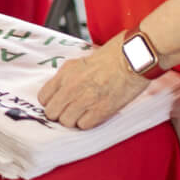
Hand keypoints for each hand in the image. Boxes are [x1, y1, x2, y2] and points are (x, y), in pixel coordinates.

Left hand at [36, 37, 152, 129]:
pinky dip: (88, 123)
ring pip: (66, 121)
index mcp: (66, 72)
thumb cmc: (115, 54)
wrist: (135, 57)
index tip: (59, 103)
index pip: (44, 97)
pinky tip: (95, 114)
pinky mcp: (101, 110)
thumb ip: (69, 76)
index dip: (51, 102)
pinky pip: (84, 125)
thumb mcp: (83, 61)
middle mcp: (72, 86)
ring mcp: (85, 99)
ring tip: (84, 112)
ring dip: (74, 119)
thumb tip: (63, 90)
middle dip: (60, 113)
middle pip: (52, 113)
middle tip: (71, 110)